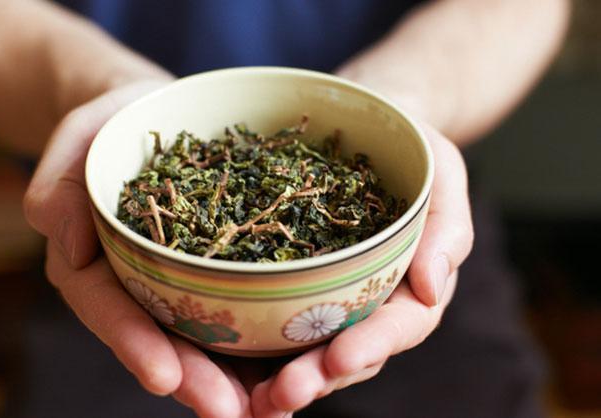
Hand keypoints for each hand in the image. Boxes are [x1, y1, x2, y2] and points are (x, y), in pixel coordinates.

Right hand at [23, 79, 253, 417]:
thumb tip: (69, 246)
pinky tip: (302, 364)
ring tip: (276, 409)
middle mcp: (138, 283)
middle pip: (163, 339)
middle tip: (232, 414)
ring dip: (239, 380)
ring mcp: (181, 281)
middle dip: (196, 380)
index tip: (164, 377)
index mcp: (95, 263)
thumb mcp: (78, 139)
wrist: (156, 113)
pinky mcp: (222, 269)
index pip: (108, 308)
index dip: (134, 344)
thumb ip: (58, 189)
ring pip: (206, 338)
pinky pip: (242, 307)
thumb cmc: (110, 126)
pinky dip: (268, 341)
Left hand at [250, 124, 473, 416]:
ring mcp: (328, 298)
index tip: (339, 358)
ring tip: (250, 400)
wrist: (365, 128)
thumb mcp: (441, 170)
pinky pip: (272, 320)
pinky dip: (252, 351)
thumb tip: (433, 289)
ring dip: (281, 378)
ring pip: (309, 349)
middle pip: (349, 351)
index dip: (371, 345)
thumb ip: (446, 227)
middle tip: (283, 394)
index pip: (399, 325)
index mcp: (411, 285)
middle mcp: (368, 301)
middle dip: (318, 376)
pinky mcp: (289, 284)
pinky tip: (220, 367)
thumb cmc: (410, 149)